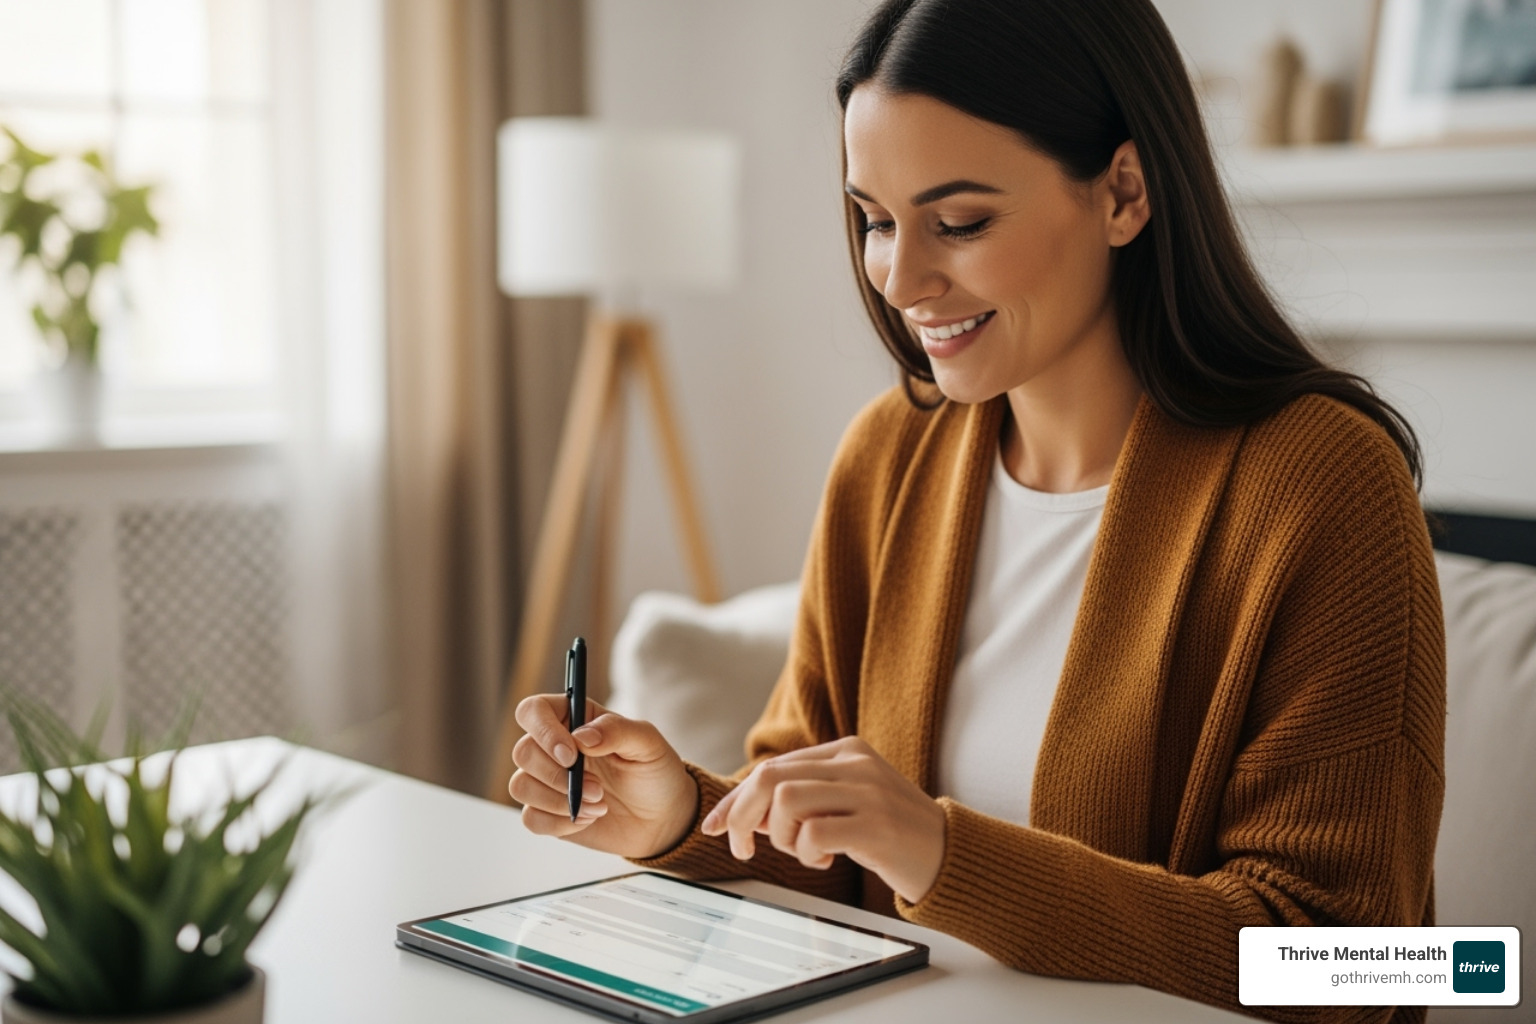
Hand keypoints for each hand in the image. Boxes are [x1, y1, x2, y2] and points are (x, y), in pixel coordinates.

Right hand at [509, 695, 697, 858]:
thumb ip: (617, 731)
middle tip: (597, 789)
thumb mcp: (648, 744)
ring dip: (559, 801)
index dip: (543, 731)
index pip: (533, 711)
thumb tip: (581, 737)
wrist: (661, 818)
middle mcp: (553, 746)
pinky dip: (558, 823)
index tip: (571, 755)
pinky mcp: (546, 812)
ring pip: (521, 786)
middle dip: (559, 776)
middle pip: (523, 752)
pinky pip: (531, 818)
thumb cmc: (655, 772)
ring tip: (599, 805)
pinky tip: (588, 819)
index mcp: (574, 719)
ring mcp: (547, 780)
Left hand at [700, 737, 945, 903]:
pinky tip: (826, 860)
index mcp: (846, 750)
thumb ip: (802, 800)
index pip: (773, 767)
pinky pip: (813, 834)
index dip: (736, 798)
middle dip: (741, 816)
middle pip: (770, 777)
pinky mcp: (877, 826)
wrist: (949, 854)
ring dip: (780, 836)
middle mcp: (855, 763)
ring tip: (803, 852)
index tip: (716, 827)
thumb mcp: (845, 804)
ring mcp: (868, 792)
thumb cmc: (889, 833)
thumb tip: (743, 813)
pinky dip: (806, 853)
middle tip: (742, 849)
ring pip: (786, 801)